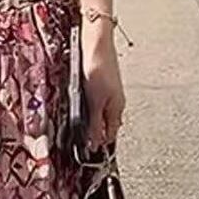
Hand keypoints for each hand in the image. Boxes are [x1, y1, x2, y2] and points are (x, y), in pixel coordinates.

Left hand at [82, 19, 125, 148]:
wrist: (96, 45)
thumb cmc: (98, 69)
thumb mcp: (94, 102)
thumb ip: (95, 124)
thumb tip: (94, 144)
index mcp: (116, 109)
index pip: (110, 134)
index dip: (100, 144)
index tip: (87, 152)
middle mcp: (116, 102)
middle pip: (107, 125)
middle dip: (97, 134)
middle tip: (83, 142)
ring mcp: (110, 93)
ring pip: (102, 114)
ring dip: (93, 122)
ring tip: (82, 128)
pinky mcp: (102, 85)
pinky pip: (98, 103)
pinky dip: (91, 110)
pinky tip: (82, 108)